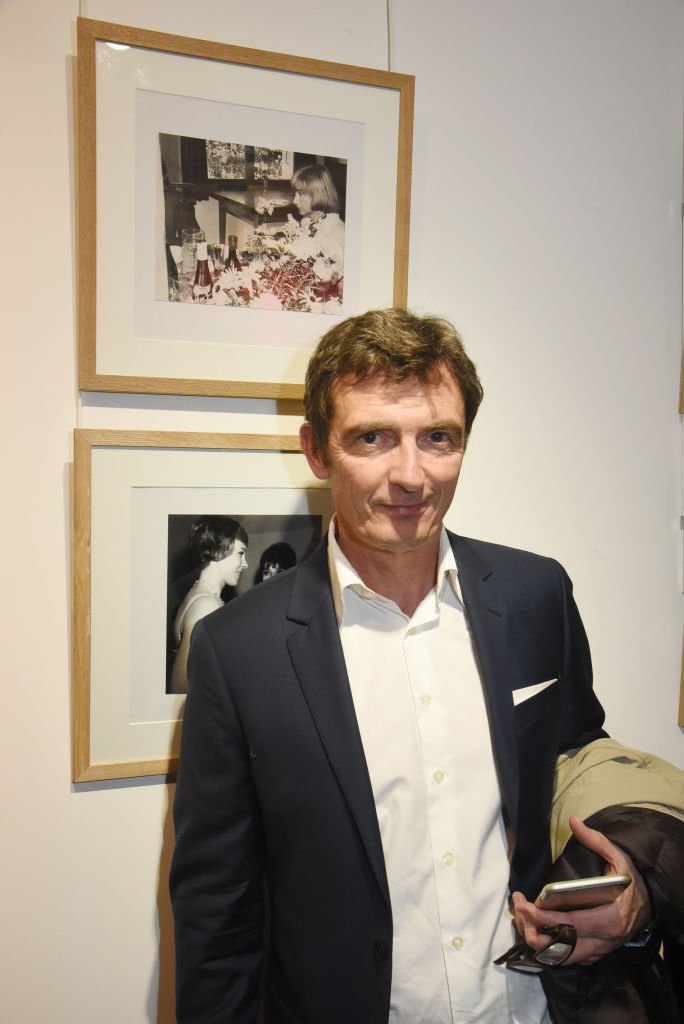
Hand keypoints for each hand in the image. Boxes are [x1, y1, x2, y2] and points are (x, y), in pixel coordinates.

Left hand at [511, 815, 651, 964]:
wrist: (652, 905)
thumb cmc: (633, 882)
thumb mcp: (620, 858)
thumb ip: (596, 841)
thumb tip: (574, 821)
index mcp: (608, 918)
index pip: (568, 924)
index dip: (542, 918)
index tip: (523, 904)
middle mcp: (603, 940)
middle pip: (559, 946)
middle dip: (532, 930)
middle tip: (518, 908)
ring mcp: (600, 950)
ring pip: (561, 957)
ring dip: (538, 942)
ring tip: (523, 920)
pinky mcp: (597, 954)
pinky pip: (570, 959)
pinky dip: (551, 950)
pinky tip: (539, 931)